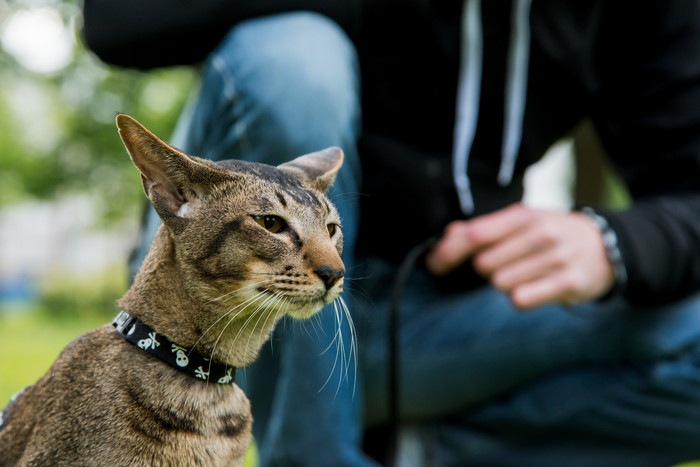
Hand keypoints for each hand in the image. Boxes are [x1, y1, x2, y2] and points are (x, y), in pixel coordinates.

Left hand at [425, 204, 614, 308]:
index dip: (448, 252)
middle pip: (483, 264)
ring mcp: (556, 258)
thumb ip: (483, 229)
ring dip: (506, 284)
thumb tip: (448, 237)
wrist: (606, 246)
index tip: (435, 264)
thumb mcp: (521, 222)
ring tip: (527, 274)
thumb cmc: (551, 234)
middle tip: (507, 263)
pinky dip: (522, 298)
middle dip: (487, 268)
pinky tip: (536, 288)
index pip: (474, 234)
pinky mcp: (569, 283)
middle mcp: (540, 233)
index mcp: (523, 216)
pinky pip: (522, 300)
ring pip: (501, 284)